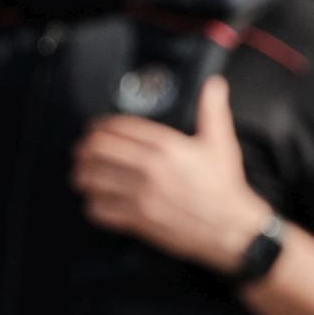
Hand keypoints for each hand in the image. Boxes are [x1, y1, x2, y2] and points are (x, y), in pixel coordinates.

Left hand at [70, 77, 272, 273]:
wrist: (231, 229)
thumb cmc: (224, 188)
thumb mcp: (221, 143)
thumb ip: (212, 110)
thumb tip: (214, 85)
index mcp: (167, 145)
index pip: (119, 127)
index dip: (99, 125)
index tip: (95, 129)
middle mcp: (150, 168)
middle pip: (98, 149)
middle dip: (84, 148)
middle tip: (82, 150)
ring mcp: (142, 195)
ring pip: (93, 179)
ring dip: (82, 175)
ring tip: (82, 174)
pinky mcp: (138, 219)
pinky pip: (100, 209)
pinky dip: (92, 204)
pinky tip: (96, 201)